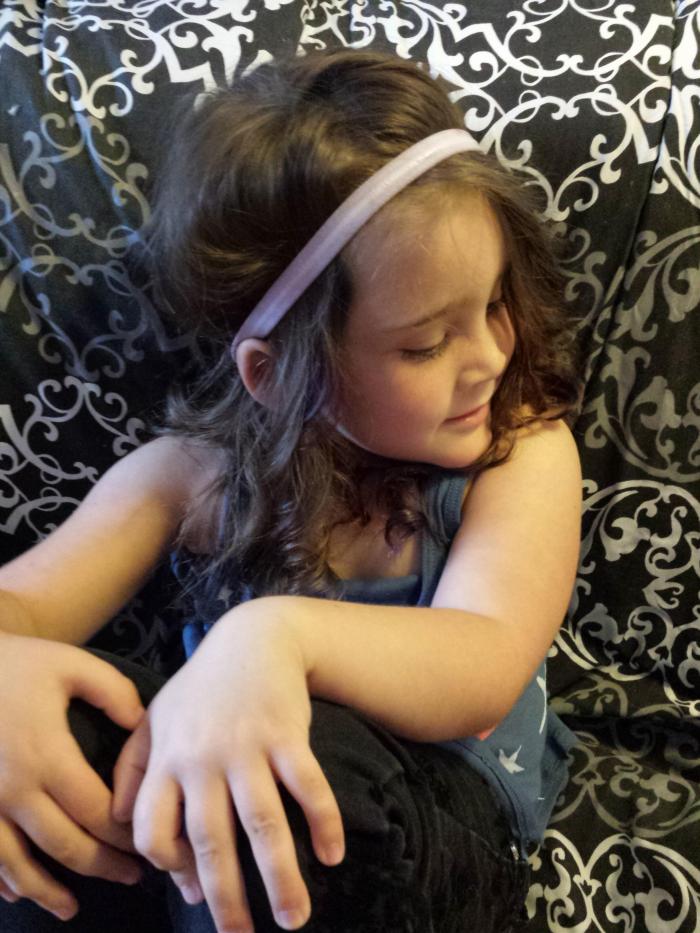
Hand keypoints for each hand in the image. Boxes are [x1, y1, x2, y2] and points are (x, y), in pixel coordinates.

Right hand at [0, 633, 144, 919]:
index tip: (146, 844)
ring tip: (72, 907)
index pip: (96, 812)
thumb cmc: (16, 663)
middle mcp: (14, 790)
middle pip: (64, 846)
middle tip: (131, 877)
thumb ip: (115, 693)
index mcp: (47, 757)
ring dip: (46, 891)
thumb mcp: (72, 665)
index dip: (124, 835)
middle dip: (102, 866)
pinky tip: (17, 891)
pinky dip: (1, 880)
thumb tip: (141, 725)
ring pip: (16, 864)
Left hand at [115, 606, 344, 931]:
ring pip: (263, 824)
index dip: (170, 868)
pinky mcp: (288, 734)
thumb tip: (127, 830)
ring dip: (281, 878)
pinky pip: (308, 786)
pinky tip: (333, 854)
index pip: (153, 832)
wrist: (254, 637)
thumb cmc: (201, 686)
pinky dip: (323, 822)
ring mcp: (248, 747)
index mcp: (167, 759)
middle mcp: (203, 759)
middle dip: (227, 899)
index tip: (194, 889)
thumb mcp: (154, 719)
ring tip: (294, 920)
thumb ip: (132, 770)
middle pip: (211, 843)